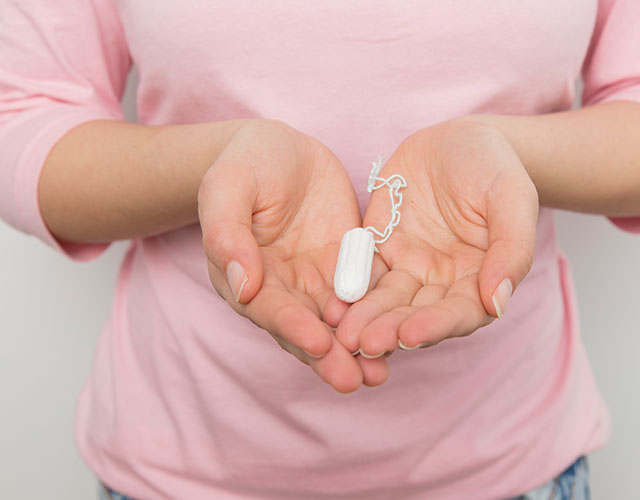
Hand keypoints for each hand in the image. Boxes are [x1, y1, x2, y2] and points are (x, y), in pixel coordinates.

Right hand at [198, 119, 386, 392]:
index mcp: (244, 275)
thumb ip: (227, 234)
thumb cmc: (245, 163)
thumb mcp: (228, 187)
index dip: (292, 326)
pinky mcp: (346, 264)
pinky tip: (398, 334)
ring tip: (378, 374)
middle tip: (354, 380)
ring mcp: (316, 278)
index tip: (318, 344)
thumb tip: (241, 285)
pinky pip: (364, 291)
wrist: (281, 148)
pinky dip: (377, 314)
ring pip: (336, 320)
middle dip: (329, 355)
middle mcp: (281, 287)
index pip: (268, 307)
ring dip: (355, 348)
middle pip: (305, 326)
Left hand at [336, 118, 538, 358]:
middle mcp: (442, 283)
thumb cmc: (494, 167)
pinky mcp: (379, 249)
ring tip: (345, 334)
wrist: (458, 138)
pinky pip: (361, 271)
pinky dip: (348, 288)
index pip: (459, 313)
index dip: (436, 326)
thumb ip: (511, 250)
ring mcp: (408, 268)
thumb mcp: (512, 198)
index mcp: (479, 280)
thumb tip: (497, 302)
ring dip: (366, 318)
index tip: (411, 336)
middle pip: (416, 314)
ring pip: (385, 300)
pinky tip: (331, 304)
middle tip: (366, 344)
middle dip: (392, 330)